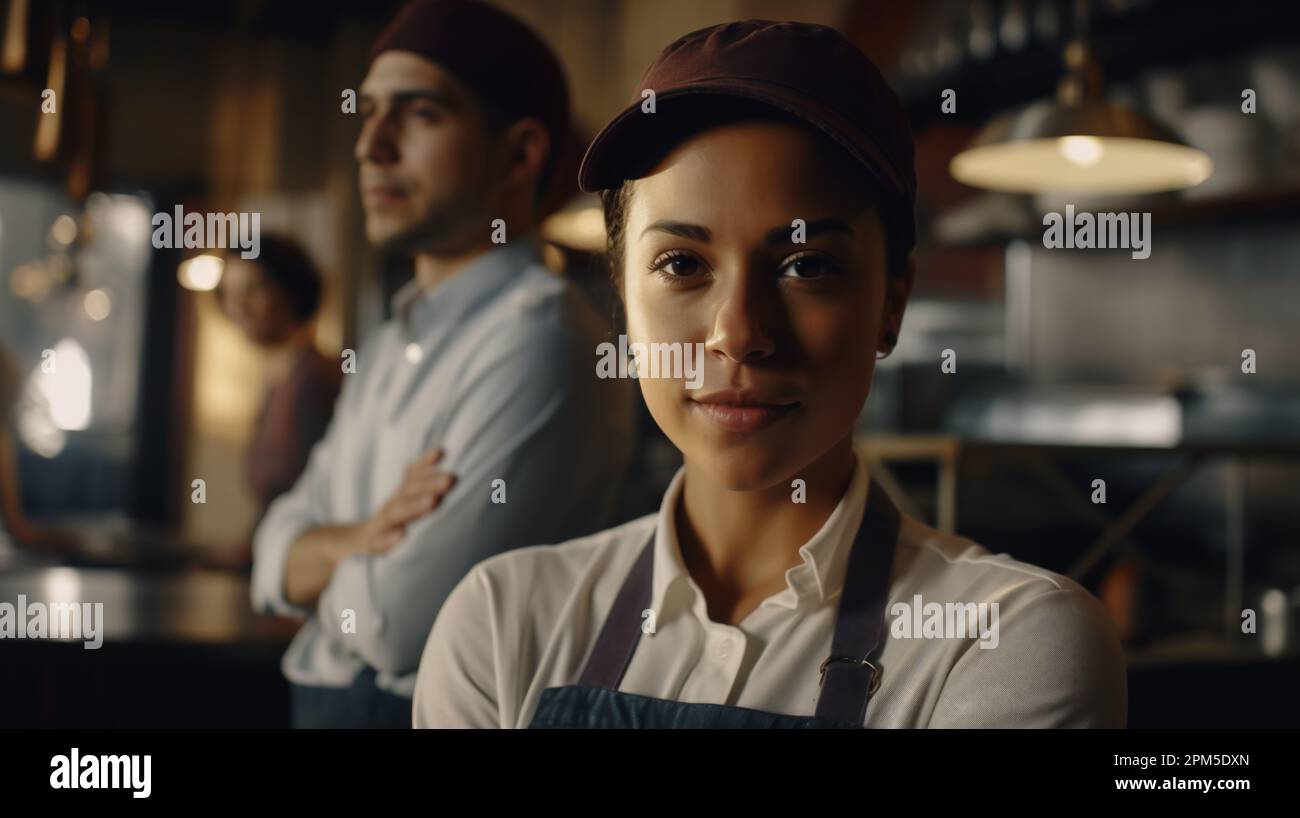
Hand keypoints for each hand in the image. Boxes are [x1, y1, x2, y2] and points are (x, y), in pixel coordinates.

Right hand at [341, 447, 455, 557]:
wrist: (351, 542)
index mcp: (400, 496)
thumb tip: (441, 450)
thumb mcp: (403, 498)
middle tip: (451, 478)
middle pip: (409, 492)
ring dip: (415, 507)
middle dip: (430, 484)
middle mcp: (391, 506)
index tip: (441, 451)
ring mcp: (380, 524)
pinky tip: (402, 534)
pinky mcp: (370, 544)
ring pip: (396, 514)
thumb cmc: (387, 519)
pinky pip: (379, 541)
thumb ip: (420, 476)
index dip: (425, 463)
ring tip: (434, 500)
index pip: (412, 476)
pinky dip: (390, 538)